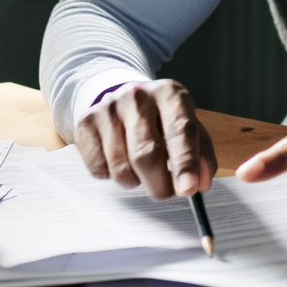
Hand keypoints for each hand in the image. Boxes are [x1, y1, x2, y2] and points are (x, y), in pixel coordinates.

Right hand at [74, 80, 218, 200]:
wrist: (117, 97)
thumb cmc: (158, 118)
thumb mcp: (185, 126)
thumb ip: (200, 153)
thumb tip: (201, 183)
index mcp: (169, 93)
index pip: (181, 129)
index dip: (186, 162)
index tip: (188, 189)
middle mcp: (137, 96)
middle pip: (147, 152)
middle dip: (159, 183)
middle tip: (164, 193)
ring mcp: (108, 108)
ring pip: (122, 166)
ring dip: (134, 181)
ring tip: (140, 171)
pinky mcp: (85, 123)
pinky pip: (99, 168)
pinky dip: (111, 176)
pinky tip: (117, 162)